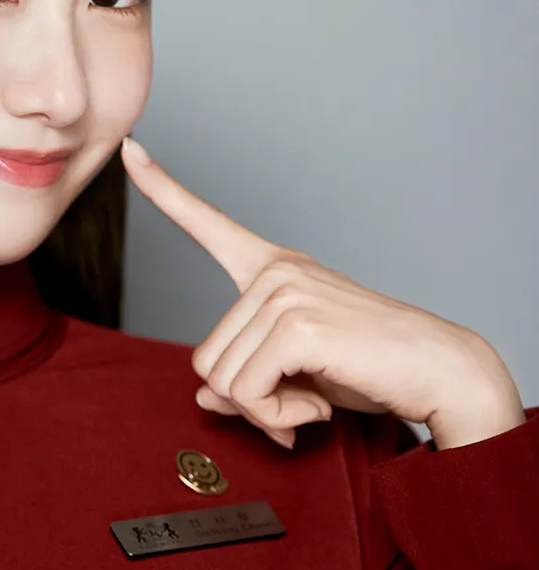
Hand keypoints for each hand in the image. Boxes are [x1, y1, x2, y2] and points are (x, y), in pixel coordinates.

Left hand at [121, 136, 517, 448]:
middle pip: (206, 361)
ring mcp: (285, 292)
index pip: (207, 223)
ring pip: (223, 382)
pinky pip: (248, 393)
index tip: (130, 150)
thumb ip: (248, 379)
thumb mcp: (297, 372)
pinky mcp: (296, 324)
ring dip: (266, 413)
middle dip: (249, 401)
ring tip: (313, 401)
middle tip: (299, 403)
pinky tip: (317, 410)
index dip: (163, 189)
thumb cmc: (372, 368)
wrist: (440, 372)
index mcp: (274, 270)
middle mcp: (275, 272)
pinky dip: (277, 419)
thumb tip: (205, 400)